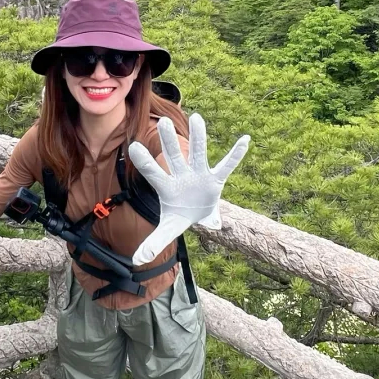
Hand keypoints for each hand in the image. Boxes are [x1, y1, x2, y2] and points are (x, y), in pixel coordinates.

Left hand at [128, 114, 249, 266]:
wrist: (199, 214)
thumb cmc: (180, 214)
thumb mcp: (169, 228)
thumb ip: (154, 241)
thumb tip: (136, 260)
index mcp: (167, 186)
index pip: (152, 173)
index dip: (144, 162)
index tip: (133, 147)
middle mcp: (182, 175)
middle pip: (174, 157)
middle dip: (169, 142)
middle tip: (162, 122)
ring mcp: (199, 174)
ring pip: (198, 152)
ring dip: (198, 137)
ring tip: (197, 118)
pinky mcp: (216, 179)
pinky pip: (226, 165)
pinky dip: (236, 154)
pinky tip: (245, 140)